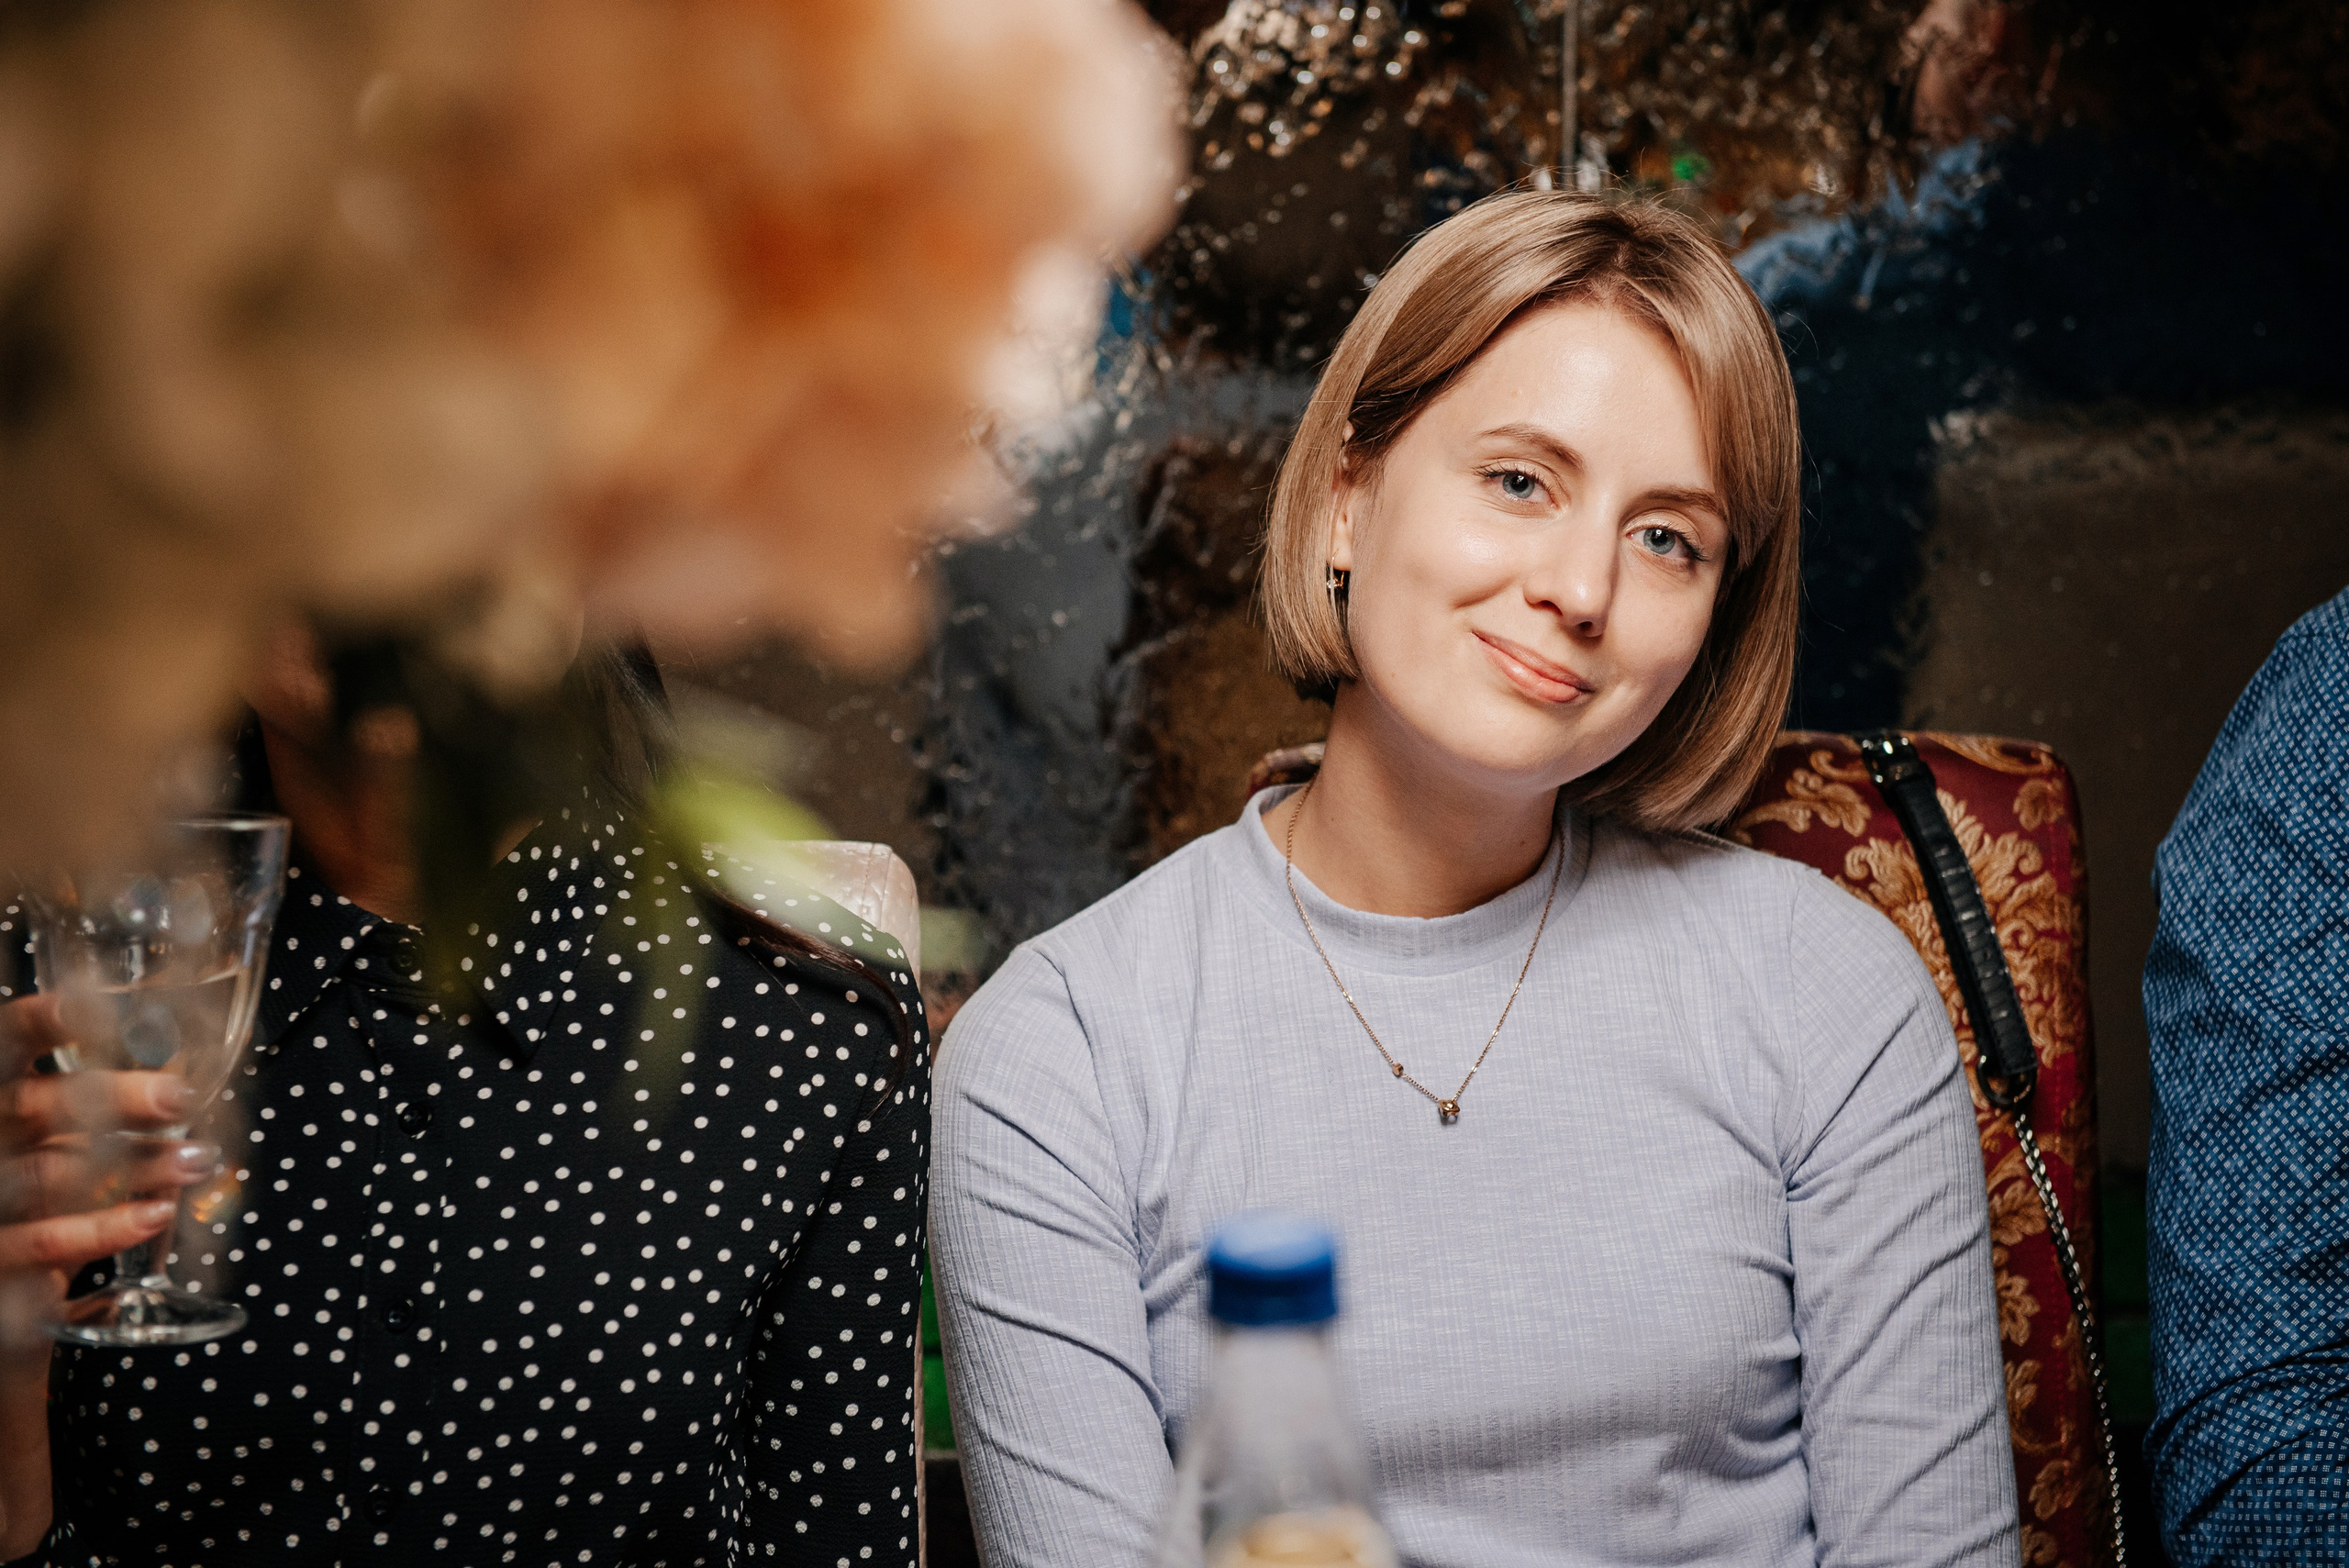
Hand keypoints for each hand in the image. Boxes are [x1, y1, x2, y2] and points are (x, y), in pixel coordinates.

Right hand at [0, 992, 217, 1556]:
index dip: (47, 1021)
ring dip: (132, 1165)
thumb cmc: (27, 1198)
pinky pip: (40, 1245)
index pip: (7, 1042)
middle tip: (181, 1097)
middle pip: (36, 1107)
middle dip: (116, 1098)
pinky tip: (154, 1214)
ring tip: (194, 1159)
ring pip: (49, 1174)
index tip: (104, 1006)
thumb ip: (92, 1110)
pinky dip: (102, 1229)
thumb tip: (179, 1072)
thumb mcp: (47, 1143)